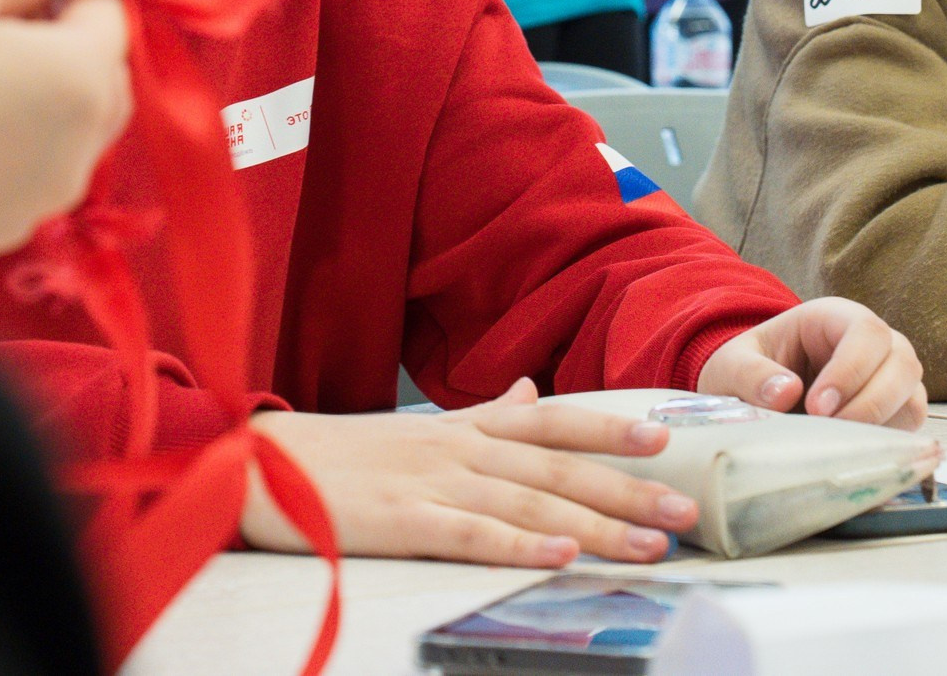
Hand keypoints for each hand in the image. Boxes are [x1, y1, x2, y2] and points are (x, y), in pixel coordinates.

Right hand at [241, 379, 698, 566]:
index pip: (550, 423)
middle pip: (557, 469)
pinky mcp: (402, 521)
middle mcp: (458, 449)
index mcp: (463, 427)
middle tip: (685, 511)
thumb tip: (532, 392)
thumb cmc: (342, 453)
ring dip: (596, 524)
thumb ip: (484, 414)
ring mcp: (432, 482)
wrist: (261, 464)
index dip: (606, 430)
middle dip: (626, 490)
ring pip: (531, 502)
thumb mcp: (419, 426)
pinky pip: (472, 533)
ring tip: (650, 545)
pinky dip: (520, 542)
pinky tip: (561, 553)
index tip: (663, 440)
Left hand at [697, 297, 927, 430]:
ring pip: (913, 397)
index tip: (817, 407)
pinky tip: (853, 455)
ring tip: (838, 445)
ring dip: (883, 425)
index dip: (850, 370)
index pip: (865, 332)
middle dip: (872, 402)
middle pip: (903, 363)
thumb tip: (786, 392)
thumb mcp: (734, 364)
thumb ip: (751, 374)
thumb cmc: (751, 368)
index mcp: (835, 318)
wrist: (756, 393)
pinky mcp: (894, 413)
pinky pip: (909, 428)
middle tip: (829, 428)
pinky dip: (889, 444)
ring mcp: (890, 378)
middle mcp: (874, 344)